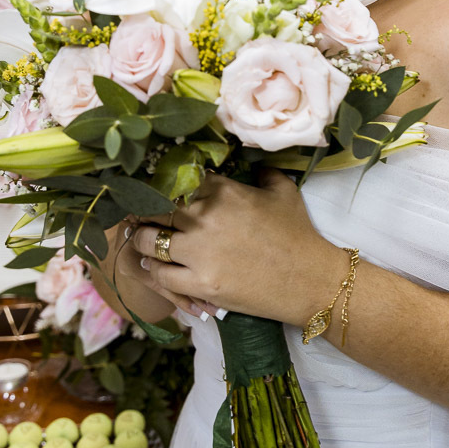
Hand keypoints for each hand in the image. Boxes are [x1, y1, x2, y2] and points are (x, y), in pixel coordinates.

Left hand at [125, 169, 347, 325]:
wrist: (310, 279)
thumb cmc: (298, 234)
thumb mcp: (283, 191)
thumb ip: (262, 173)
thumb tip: (251, 164)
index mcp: (222, 190)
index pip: (177, 179)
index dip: (164, 184)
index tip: (157, 188)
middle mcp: (205, 216)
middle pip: (155, 207)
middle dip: (145, 209)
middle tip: (138, 212)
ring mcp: (199, 252)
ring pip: (148, 240)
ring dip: (142, 238)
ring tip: (141, 237)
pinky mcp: (199, 283)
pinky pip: (160, 273)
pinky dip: (152, 268)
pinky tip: (151, 264)